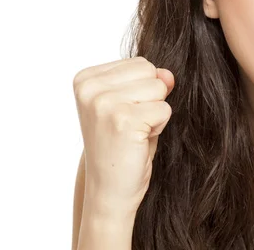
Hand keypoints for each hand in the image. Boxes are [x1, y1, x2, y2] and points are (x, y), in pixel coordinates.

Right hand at [73, 56, 174, 214]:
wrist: (110, 189)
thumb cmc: (122, 145)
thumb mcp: (134, 104)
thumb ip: (149, 82)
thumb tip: (168, 75)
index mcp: (85, 79)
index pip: (140, 63)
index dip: (142, 90)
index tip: (123, 115)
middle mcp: (89, 88)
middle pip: (150, 71)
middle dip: (151, 99)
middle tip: (132, 125)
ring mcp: (103, 103)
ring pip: (159, 88)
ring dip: (156, 113)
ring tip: (135, 132)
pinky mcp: (122, 120)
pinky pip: (164, 109)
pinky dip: (159, 127)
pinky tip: (139, 141)